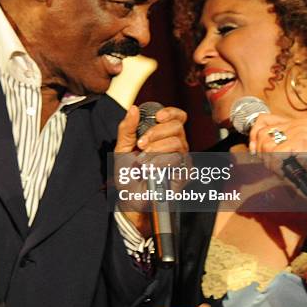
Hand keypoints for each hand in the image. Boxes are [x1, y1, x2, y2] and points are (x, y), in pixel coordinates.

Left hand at [114, 105, 188, 233]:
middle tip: (141, 145)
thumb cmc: (128, 174)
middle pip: (177, 126)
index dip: (170, 113)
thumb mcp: (122, 148)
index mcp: (164, 134)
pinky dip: (161, 163)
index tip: (157, 117)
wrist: (130, 198)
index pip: (177, 116)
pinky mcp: (185, 172)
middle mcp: (177, 143)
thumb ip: (127, 128)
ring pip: (177, 142)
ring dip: (156, 150)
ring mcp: (182, 158)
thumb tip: (134, 108)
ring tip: (142, 161)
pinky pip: (177, 160)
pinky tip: (151, 170)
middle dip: (156, 133)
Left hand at [249, 114, 306, 205]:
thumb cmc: (302, 169)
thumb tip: (251, 144)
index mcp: (294, 123)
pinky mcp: (302, 141)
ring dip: (270, 162)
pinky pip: (276, 153)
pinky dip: (277, 166)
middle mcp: (299, 124)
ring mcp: (301, 131)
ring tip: (280, 168)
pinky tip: (284, 171)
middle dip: (262, 153)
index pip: (263, 119)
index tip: (253, 149)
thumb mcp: (283, 151)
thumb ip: (269, 142)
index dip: (253, 135)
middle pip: (262, 133)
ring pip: (267, 145)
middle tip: (273, 164)